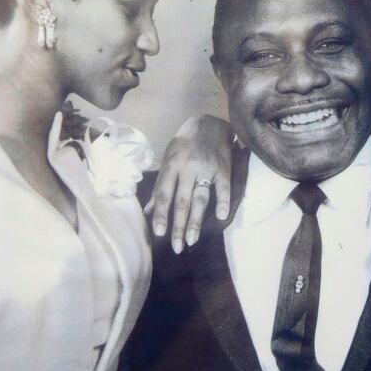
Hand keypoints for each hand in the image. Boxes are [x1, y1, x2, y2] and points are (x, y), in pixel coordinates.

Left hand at [145, 115, 233, 253]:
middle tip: (176, 247)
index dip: (161, 214)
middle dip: (178, 225)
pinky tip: (221, 217)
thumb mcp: (168, 159)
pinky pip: (223, 187)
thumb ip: (161, 185)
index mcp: (171, 165)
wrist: (210, 123)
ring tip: (191, 240)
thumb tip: (148, 210)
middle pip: (181, 201)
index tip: (159, 234)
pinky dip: (222, 202)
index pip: (164, 194)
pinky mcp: (223, 168)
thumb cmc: (185, 143)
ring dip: (195, 221)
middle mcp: (187, 168)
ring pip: (200, 199)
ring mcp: (206, 168)